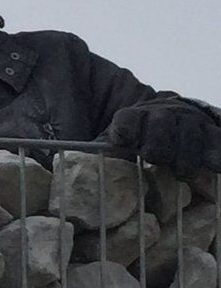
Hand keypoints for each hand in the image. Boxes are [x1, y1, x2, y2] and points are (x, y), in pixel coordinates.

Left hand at [106, 98, 220, 176]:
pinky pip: (216, 139)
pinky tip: (215, 167)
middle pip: (161, 125)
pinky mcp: (210, 130)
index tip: (124, 141)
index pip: (127, 119)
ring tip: (183, 172)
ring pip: (190, 132)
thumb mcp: (117, 145)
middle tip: (156, 159)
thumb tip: (79, 173)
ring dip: (187, 154)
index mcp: (133, 117)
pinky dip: (216, 153)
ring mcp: (187, 120)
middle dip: (158, 143)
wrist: (170, 121)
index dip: (126, 128)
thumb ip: (103, 156)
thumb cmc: (138, 141)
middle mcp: (161, 114)